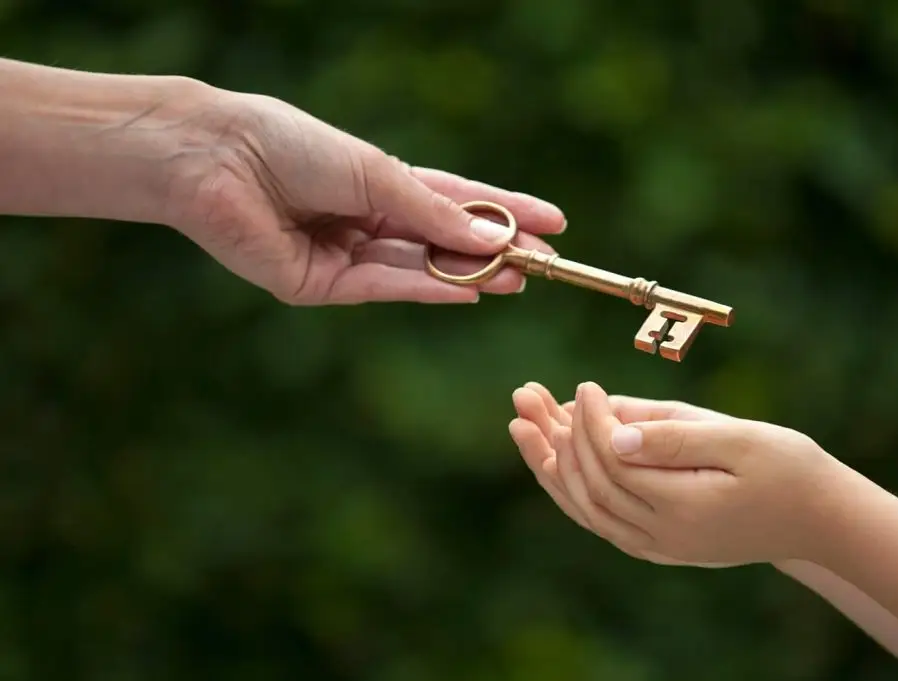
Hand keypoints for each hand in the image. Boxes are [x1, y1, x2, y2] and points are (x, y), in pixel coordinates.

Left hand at [166, 87, 565, 304]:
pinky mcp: (320, 285)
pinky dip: (427, 290)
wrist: (215, 159)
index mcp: (380, 182)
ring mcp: (346, 256)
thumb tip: (492, 237)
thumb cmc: (291, 145)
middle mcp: (367, 221)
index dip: (504, 212)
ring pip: (419, 269)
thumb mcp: (376, 172)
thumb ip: (431, 209)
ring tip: (517, 278)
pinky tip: (468, 291)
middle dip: (495, 252)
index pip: (456, 201)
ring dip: (469, 275)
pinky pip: (384, 287)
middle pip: (443, 242)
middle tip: (544, 264)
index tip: (553, 223)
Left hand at [509, 382, 837, 566]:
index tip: (586, 385)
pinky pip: (597, 518)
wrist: (815, 519)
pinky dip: (569, 488)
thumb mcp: (740, 440)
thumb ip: (676, 436)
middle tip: (526, 394)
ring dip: (548, 464)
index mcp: (683, 507)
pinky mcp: (654, 545)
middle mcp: (661, 536)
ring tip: (521, 423)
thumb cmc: (785, 467)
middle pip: (589, 485)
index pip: (615, 462)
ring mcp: (655, 547)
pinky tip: (549, 458)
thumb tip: (614, 433)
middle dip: (554, 436)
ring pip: (585, 507)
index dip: (592, 422)